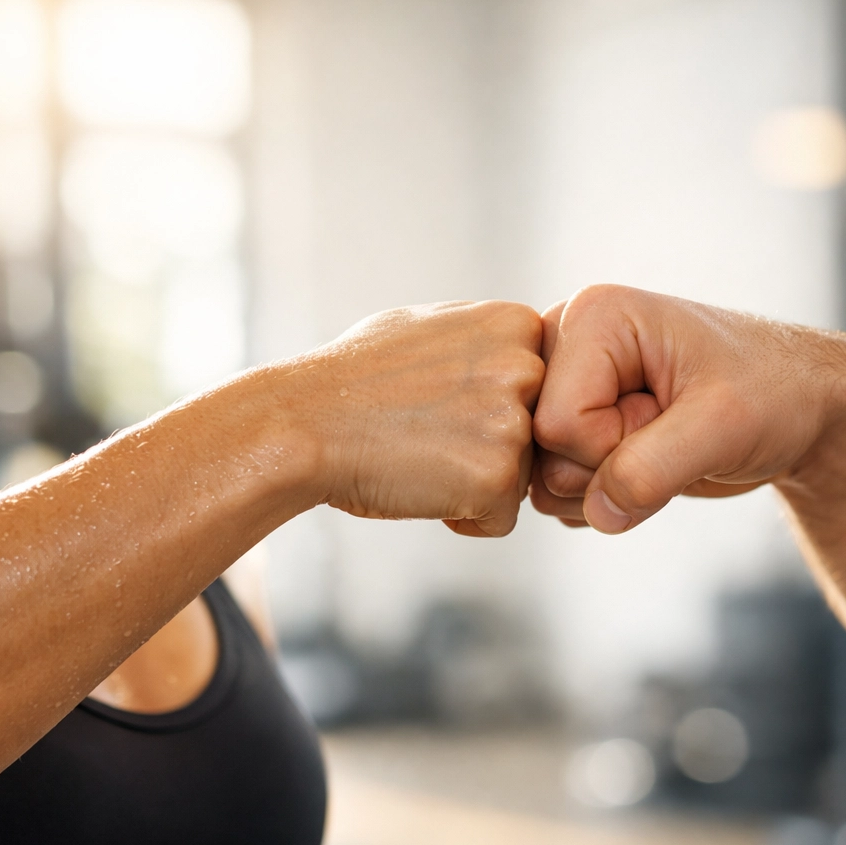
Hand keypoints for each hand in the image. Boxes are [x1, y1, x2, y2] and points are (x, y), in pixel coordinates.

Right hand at [291, 300, 544, 536]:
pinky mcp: (498, 478)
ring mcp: (516, 423)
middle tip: (427, 432)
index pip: (541, 390)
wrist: (304, 425)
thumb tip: (516, 344)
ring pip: (521, 478)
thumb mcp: (425, 324)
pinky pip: (501, 521)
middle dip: (487, 445)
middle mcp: (528, 366)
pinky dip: (464, 518)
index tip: (439, 402)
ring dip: (475, 481)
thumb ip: (485, 336)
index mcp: (516, 323)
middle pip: (537, 434)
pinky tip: (421, 487)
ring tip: (420, 455)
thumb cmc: (353, 378)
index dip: (488, 408)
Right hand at [531, 285, 845, 531]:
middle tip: (670, 431)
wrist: (801, 410)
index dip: (611, 447)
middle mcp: (569, 346)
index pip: (555, 422)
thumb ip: (652, 469)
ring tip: (664, 442)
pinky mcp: (580, 428)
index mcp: (593, 316)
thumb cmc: (774, 393)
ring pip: (544, 478)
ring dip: (609, 485)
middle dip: (608, 466)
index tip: (670, 419)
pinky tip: (651, 463)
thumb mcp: (722, 427)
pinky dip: (607, 497)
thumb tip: (598, 512)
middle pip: (541, 451)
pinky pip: (558, 490)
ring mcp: (570, 389)